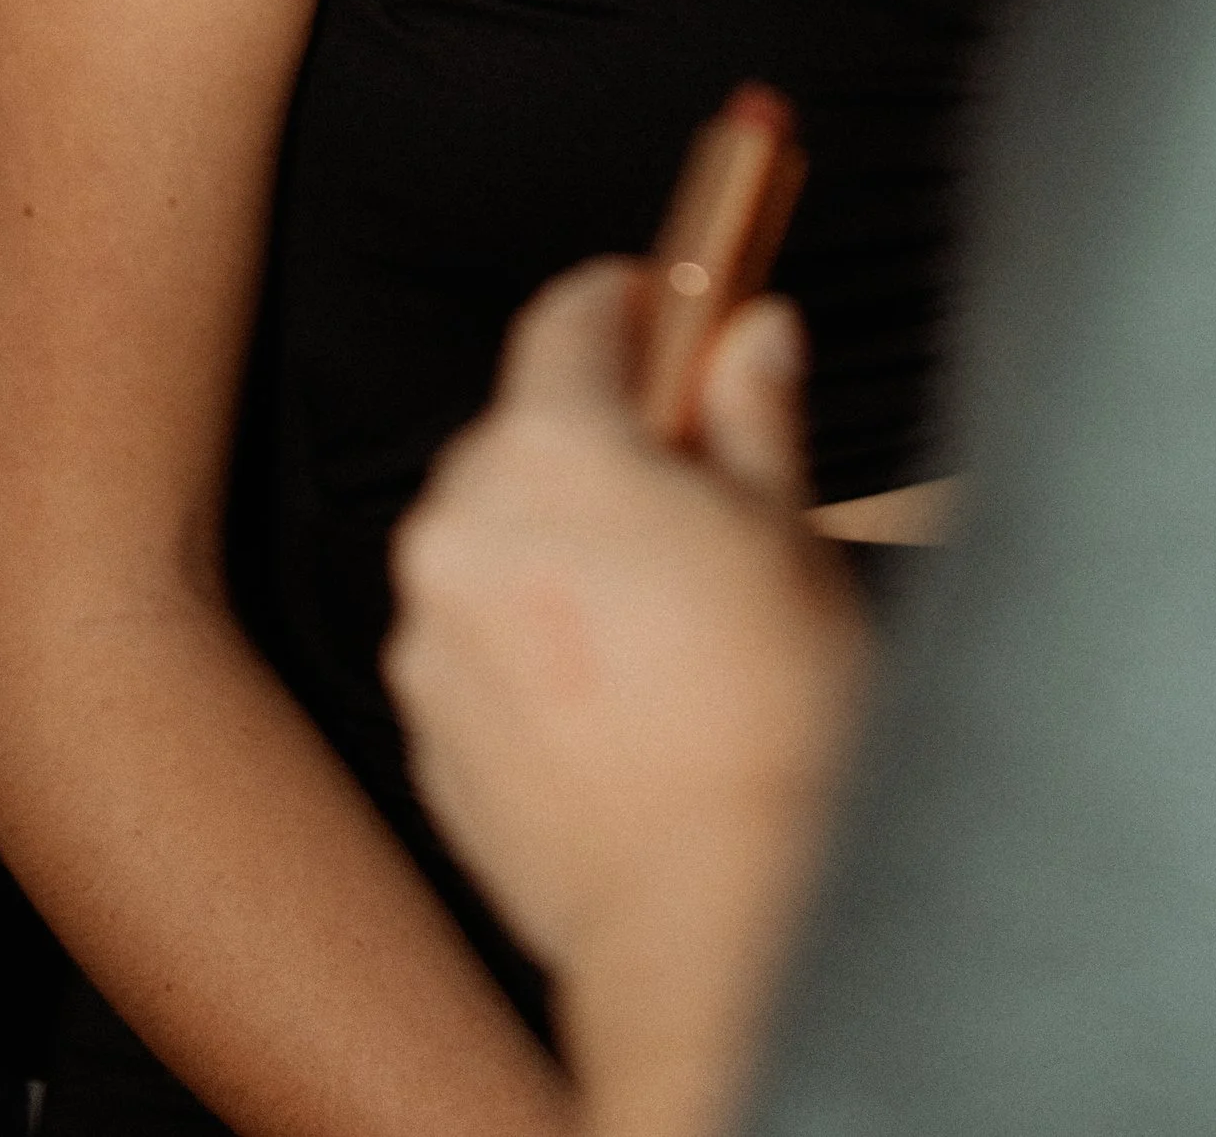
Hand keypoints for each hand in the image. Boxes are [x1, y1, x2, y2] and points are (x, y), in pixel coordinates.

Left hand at [388, 262, 870, 1136]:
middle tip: (699, 480)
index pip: (569, 318)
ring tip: (668, 610)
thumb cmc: (766, 717)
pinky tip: (626, 689)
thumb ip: (753, 410)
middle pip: (525, 431)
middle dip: (604, 438)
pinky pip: (479, 641)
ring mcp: (433, 639)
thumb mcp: (786, 528)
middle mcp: (462, 529)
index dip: (634, 301)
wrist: (715, 914)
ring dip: (563, 542)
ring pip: (496, 540)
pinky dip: (536, 638)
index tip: (675, 310)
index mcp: (549, 451)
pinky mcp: (429, 735)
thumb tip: (755, 332)